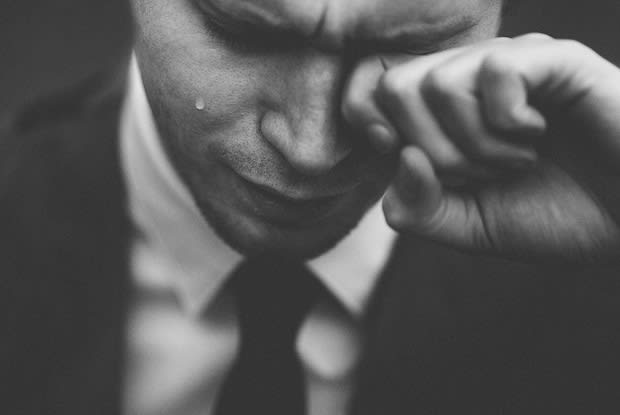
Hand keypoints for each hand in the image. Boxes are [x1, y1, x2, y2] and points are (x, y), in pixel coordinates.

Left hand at [342, 34, 619, 262]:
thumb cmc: (554, 216)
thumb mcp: (468, 227)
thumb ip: (418, 208)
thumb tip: (399, 155)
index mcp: (443, 114)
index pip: (371, 92)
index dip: (371, 128)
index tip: (410, 164)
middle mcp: (470, 81)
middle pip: (395, 87)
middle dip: (430, 149)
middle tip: (479, 174)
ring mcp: (510, 66)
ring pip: (437, 83)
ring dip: (473, 144)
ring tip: (516, 161)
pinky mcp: (553, 60)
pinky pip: (495, 71)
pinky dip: (507, 122)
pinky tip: (537, 135)